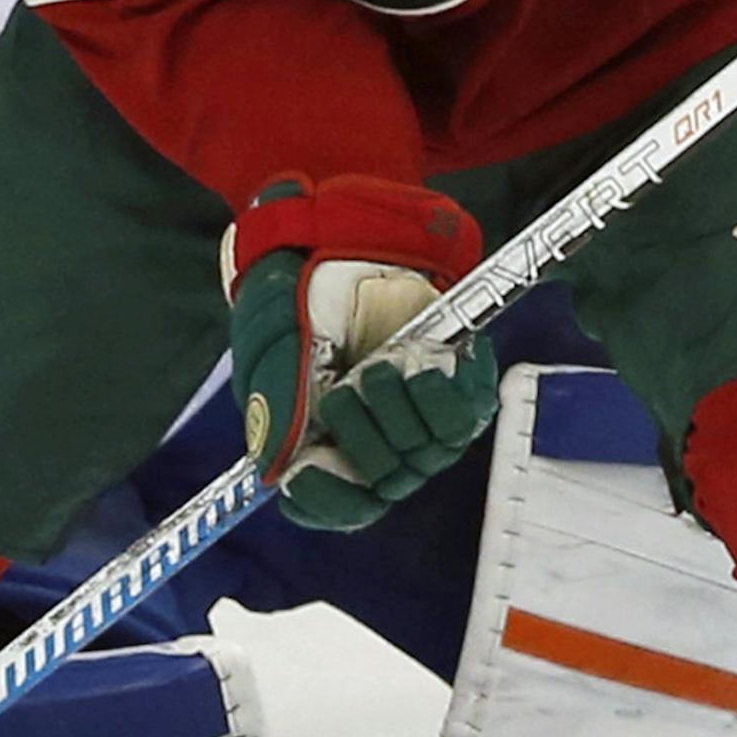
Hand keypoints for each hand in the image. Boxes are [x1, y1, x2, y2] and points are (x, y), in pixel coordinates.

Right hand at [222, 174, 500, 530]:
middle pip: (382, 485)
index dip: (325, 502)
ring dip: (399, 415)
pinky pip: (463, 419)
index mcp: (319, 439)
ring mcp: (419, 416)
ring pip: (424, 458)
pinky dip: (440, 398)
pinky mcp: (459, 388)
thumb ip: (277, 408)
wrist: (343, 231)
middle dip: (362, 440)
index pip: (330, 504)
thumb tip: (277, 474)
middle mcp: (373, 437)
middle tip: (346, 388)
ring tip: (378, 366)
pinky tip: (418, 365)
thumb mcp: (273, 345)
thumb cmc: (297, 291)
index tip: (307, 474)